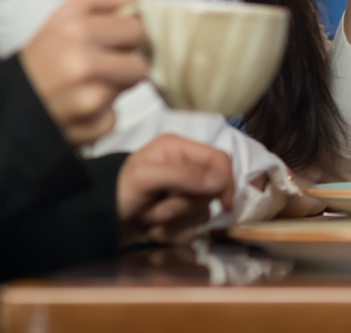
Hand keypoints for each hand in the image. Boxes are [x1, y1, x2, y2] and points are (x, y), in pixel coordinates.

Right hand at [18, 0, 149, 144]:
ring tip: (87, 86)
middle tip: (102, 66)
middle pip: (141, 62)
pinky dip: (99, 117)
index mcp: (78, 30)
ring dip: (114, 88)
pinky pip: (114, 117)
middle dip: (125, 63)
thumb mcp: (58, 19)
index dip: (128, 35)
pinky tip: (77, 109)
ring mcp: (89, 97)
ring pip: (129, 89)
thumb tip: (132, 1)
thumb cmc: (39, 61)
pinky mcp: (91, 125)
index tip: (115, 40)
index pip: (137, 27)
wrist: (9, 104)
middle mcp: (84, 63)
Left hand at [115, 134, 233, 244]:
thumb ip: (184, 176)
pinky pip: (190, 228)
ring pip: (201, 212)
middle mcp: (184, 169)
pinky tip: (152, 230)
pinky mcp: (175, 216)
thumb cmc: (117, 192)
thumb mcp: (146, 178)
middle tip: (160, 209)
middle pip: (211, 190)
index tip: (224, 203)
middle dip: (186, 206)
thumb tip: (219, 182)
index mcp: (179, 149)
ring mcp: (180, 193)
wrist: (93, 222)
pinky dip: (171, 233)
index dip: (225, 180)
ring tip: (149, 219)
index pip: (219, 160)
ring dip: (176, 221)